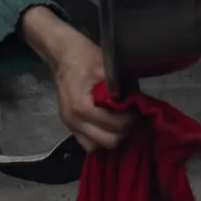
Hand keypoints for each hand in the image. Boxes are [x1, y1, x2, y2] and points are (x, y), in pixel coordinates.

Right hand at [22, 7, 135, 150]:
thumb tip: (138, 102)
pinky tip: (107, 125)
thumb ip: (122, 88)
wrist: (63, 54)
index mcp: (82, 107)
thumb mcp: (107, 68)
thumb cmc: (84, 57)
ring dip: (110, 137)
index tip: (136, 110)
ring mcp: (69, 125)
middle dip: (122, 131)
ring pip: (96, 147)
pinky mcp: (69, 125)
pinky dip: (99, 138)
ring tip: (119, 122)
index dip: (129, 119)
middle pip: (107, 142)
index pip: (114, 126)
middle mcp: (74, 121)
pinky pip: (87, 142)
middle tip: (130, 118)